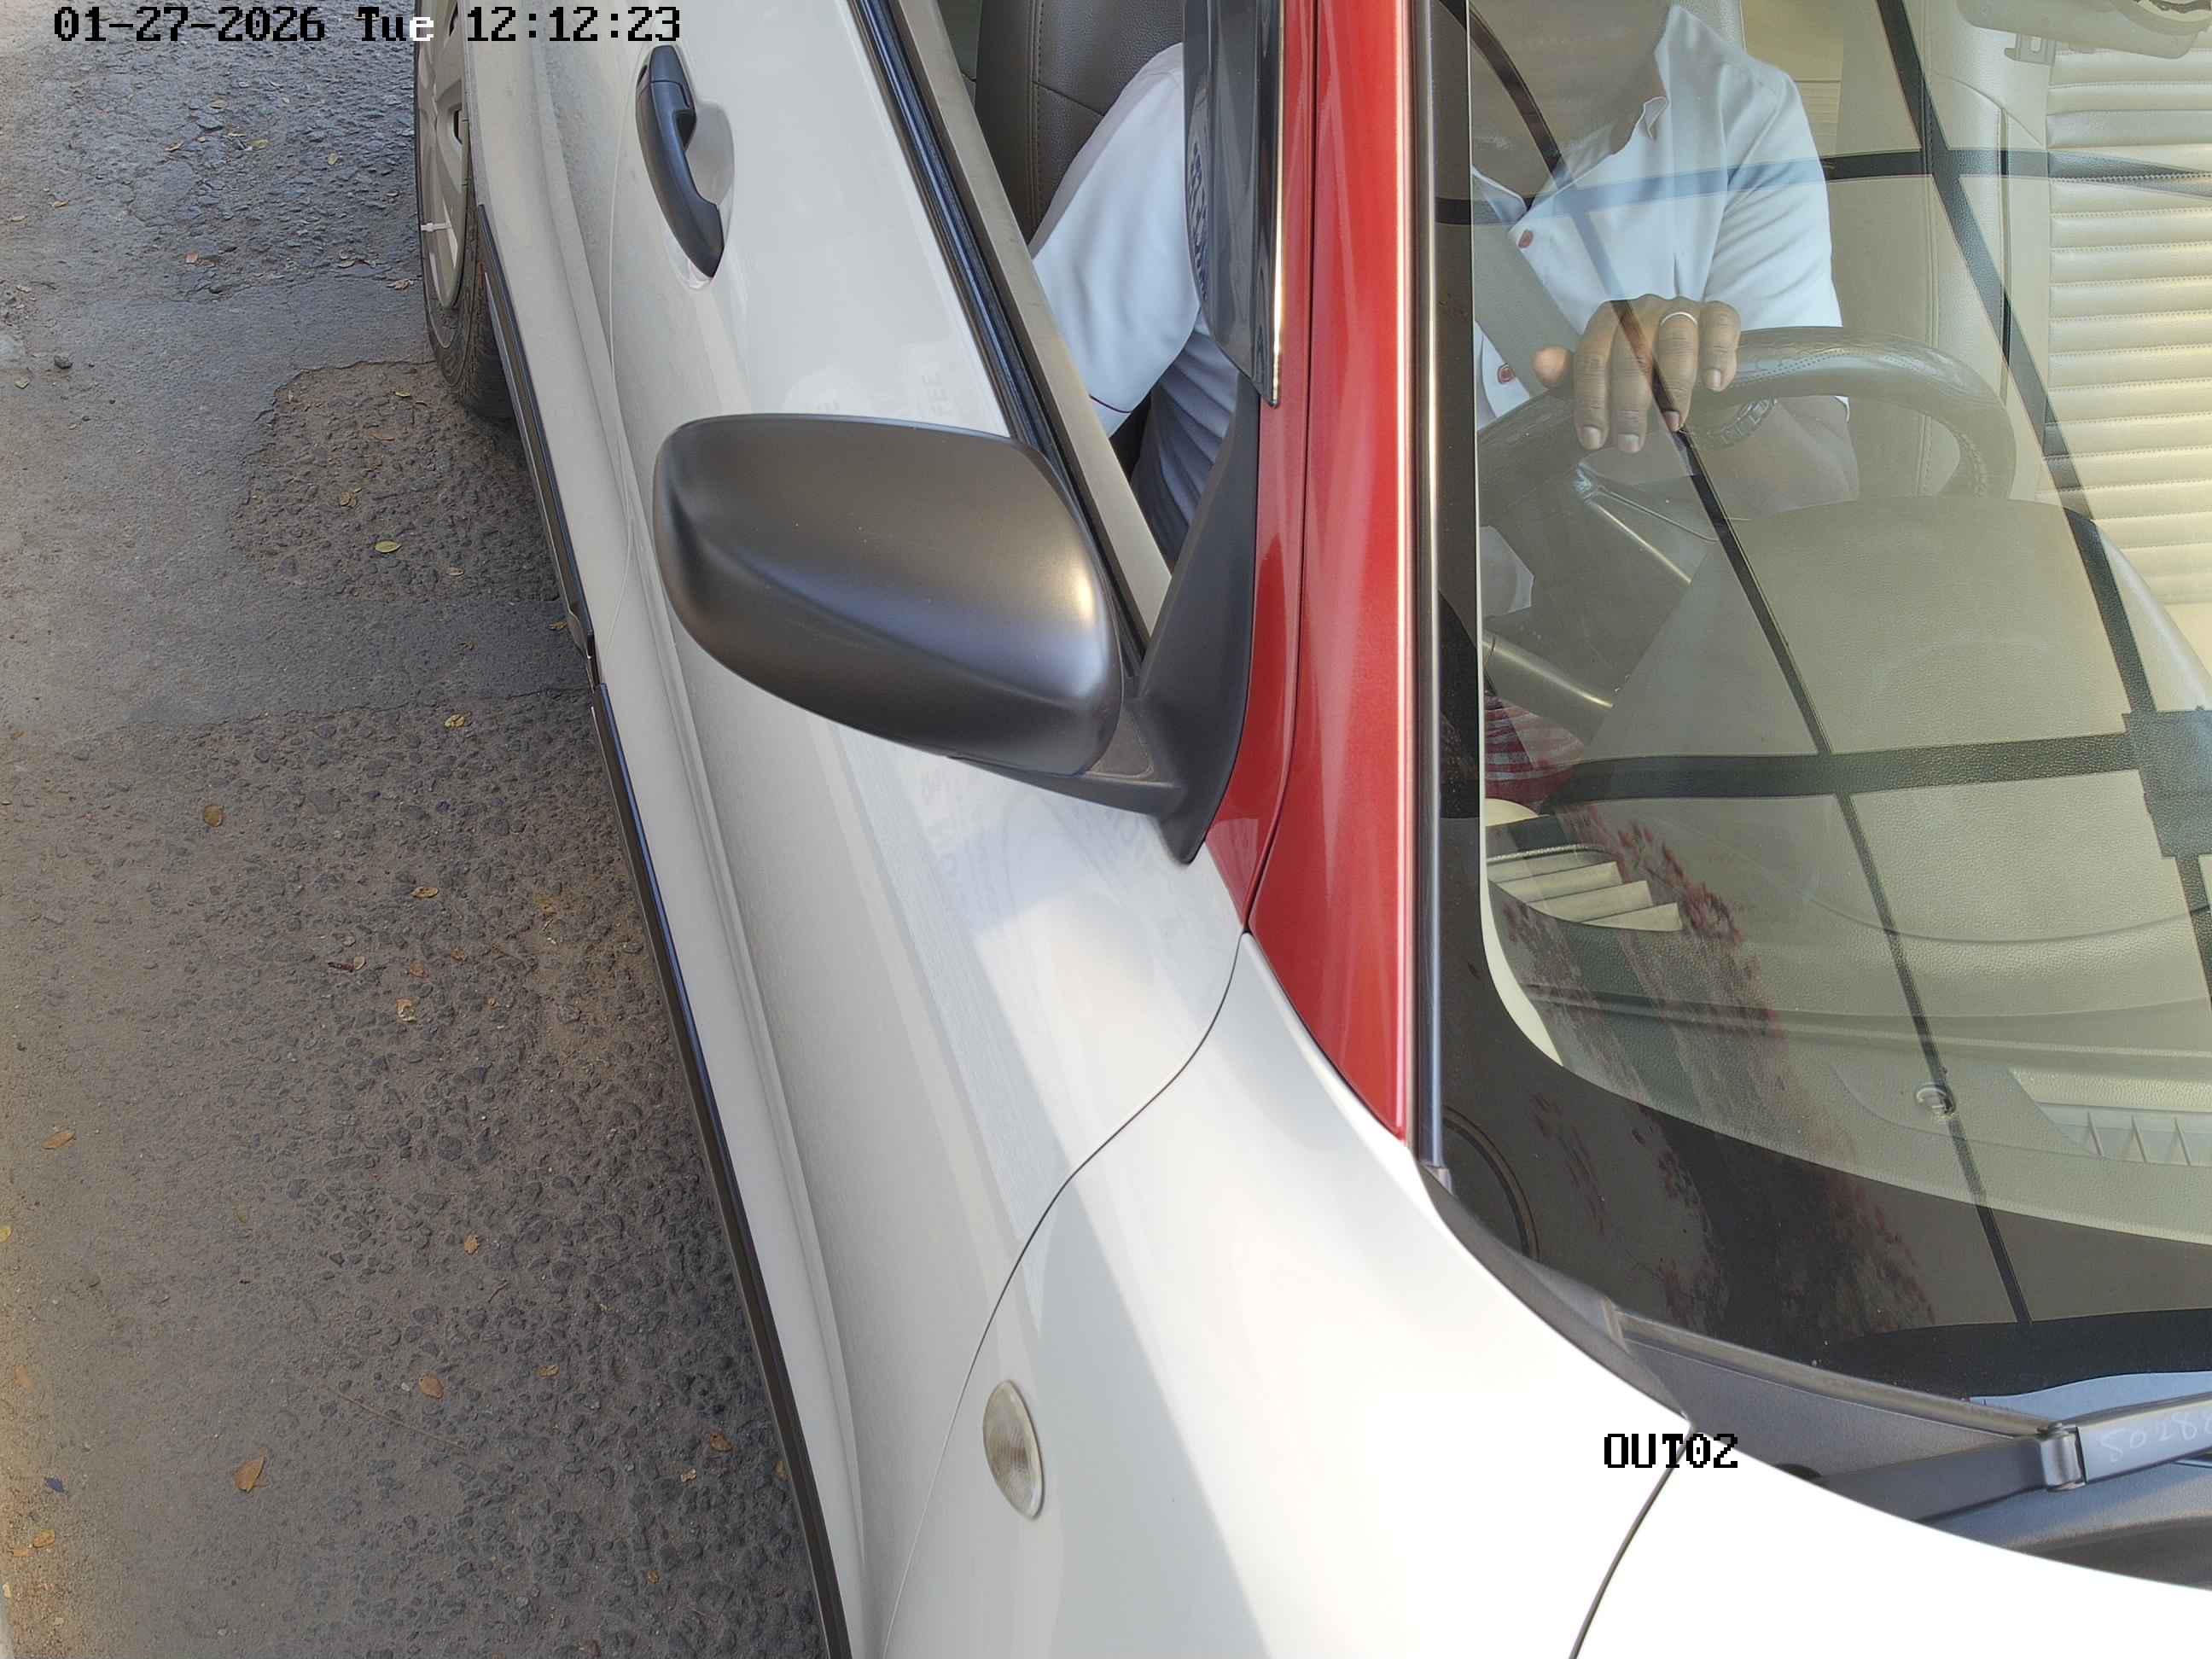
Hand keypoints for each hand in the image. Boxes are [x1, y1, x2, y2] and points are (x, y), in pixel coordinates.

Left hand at [1532, 295, 1741, 453]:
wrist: (1683, 360)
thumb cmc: (1633, 375)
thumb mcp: (1599, 381)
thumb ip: (1570, 376)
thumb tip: (1540, 362)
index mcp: (1609, 321)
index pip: (1592, 356)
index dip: (1591, 400)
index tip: (1594, 439)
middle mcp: (1643, 308)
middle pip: (1632, 350)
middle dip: (1629, 403)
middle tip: (1631, 443)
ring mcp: (1681, 308)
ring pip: (1675, 338)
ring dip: (1674, 385)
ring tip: (1673, 423)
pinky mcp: (1717, 313)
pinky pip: (1722, 322)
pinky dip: (1719, 354)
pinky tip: (1715, 385)